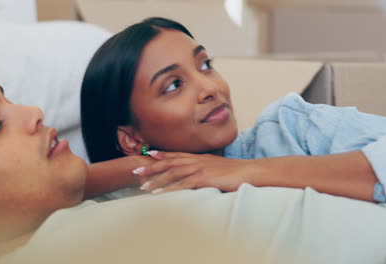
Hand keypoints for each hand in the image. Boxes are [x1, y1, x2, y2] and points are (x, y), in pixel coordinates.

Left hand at [133, 151, 254, 193]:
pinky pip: (181, 184)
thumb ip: (206, 168)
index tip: (148, 154)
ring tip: (142, 186)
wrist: (250, 171)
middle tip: (136, 170)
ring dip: (155, 180)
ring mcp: (199, 168)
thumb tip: (199, 174)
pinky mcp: (202, 178)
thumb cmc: (236, 172)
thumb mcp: (218, 167)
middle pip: (169, 162)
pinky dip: (167, 189)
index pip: (177, 154)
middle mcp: (196, 160)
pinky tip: (158, 194)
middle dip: (151, 166)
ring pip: (172, 173)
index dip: (162, 155)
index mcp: (199, 157)